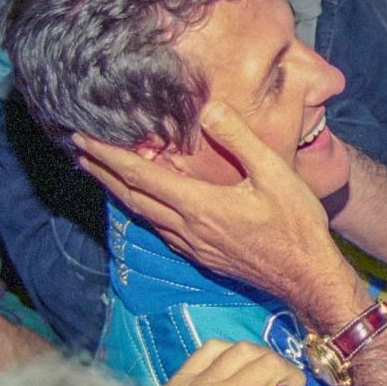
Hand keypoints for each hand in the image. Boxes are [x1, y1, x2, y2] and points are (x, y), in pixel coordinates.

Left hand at [73, 103, 365, 327]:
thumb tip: (210, 109)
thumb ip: (240, 139)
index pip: (142, 176)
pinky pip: (160, 229)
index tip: (83, 138)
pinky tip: (146, 204)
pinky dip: (143, 209)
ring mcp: (192, 244)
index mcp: (200, 205)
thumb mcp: (276, 173)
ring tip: (102, 173)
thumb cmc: (296, 225)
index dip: (109, 156)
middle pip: (132, 196)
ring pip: (143, 214)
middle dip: (102, 172)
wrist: (307, 276)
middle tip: (79, 151)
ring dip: (119, 191)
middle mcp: (187, 227)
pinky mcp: (202, 255)